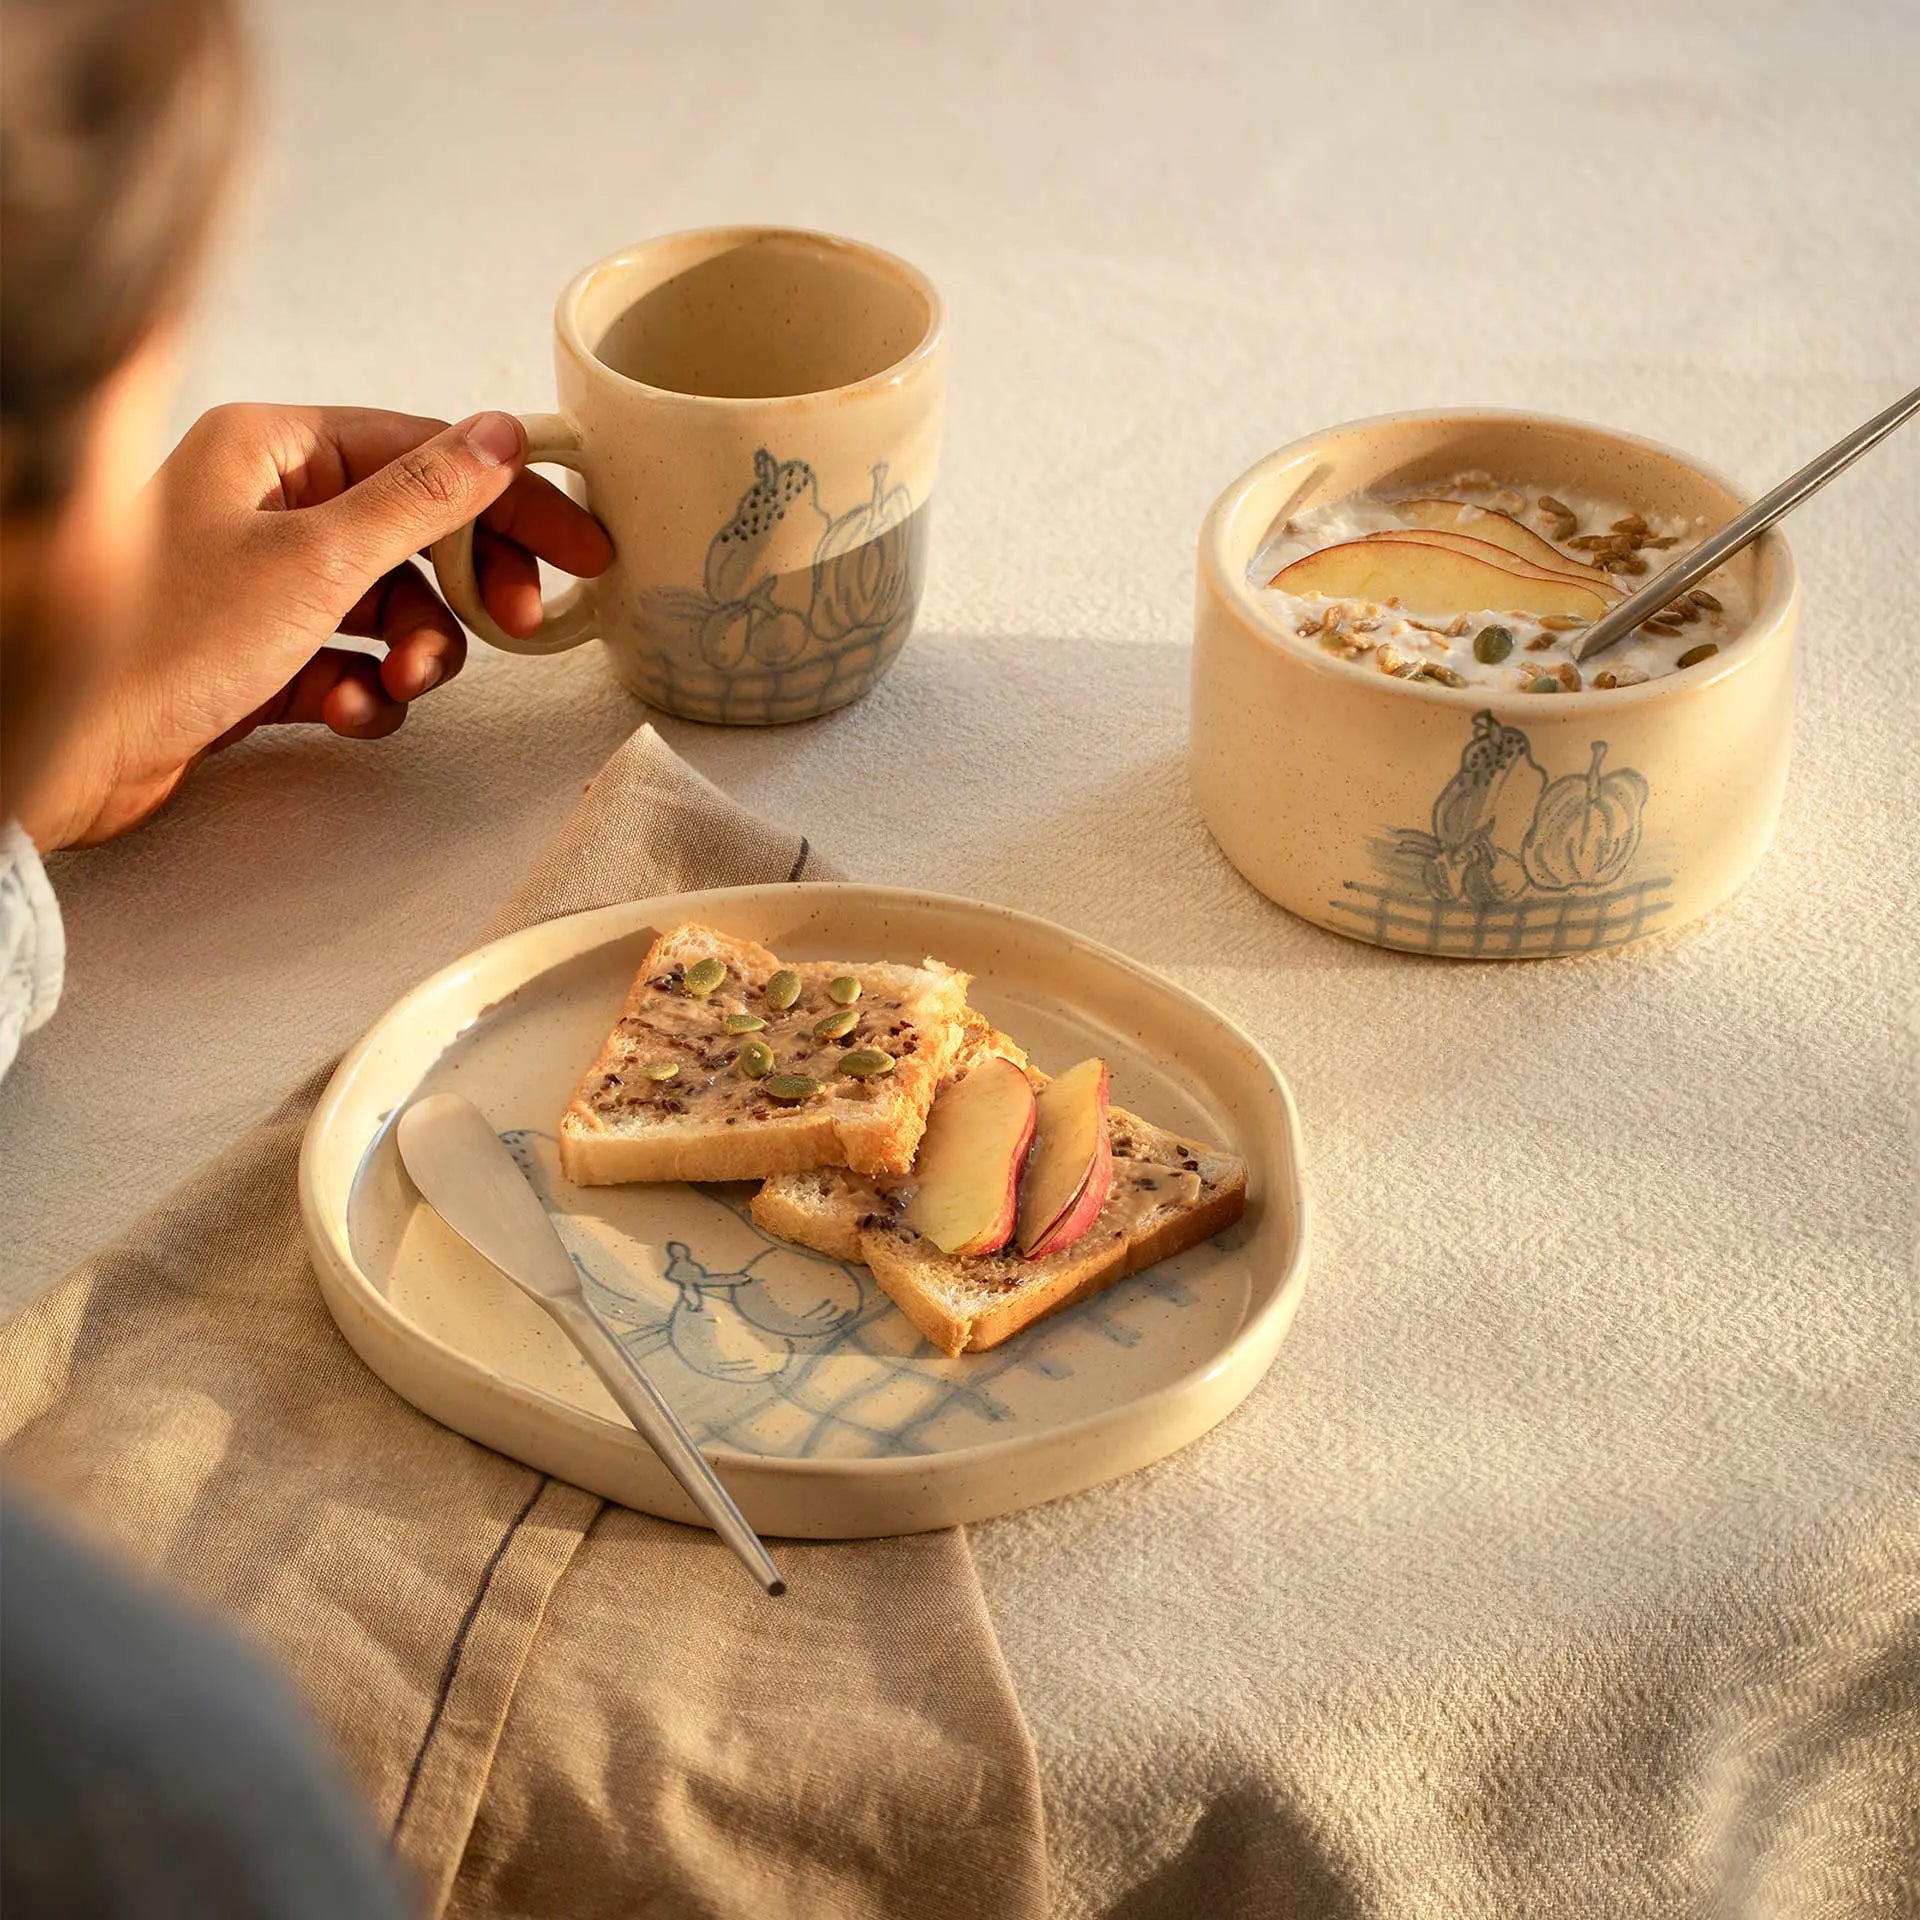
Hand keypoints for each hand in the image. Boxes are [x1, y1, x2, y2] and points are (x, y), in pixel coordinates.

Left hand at [20, 404, 612, 849]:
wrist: (68, 746)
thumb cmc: (163, 639)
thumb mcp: (319, 560)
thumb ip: (423, 498)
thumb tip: (498, 437)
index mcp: (275, 450)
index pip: (427, 454)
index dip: (513, 502)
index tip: (581, 549)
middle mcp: (270, 505)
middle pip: (418, 535)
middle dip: (464, 591)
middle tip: (518, 624)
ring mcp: (265, 583)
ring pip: (393, 611)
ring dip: (415, 654)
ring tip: (398, 684)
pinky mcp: (261, 657)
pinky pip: (352, 665)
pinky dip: (364, 694)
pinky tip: (342, 713)